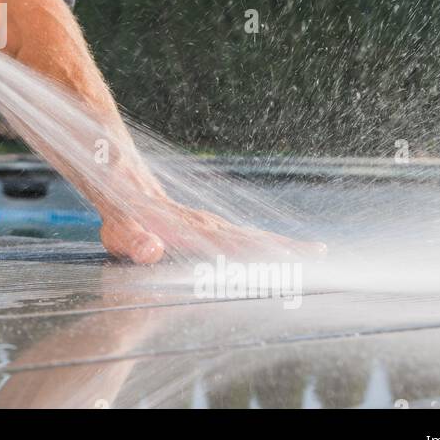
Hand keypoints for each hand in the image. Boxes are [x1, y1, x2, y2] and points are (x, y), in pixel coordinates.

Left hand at [97, 184, 325, 264]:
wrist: (119, 179)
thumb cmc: (119, 214)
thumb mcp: (119, 232)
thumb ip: (133, 241)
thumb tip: (150, 250)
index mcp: (190, 230)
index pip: (231, 245)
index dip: (258, 255)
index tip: (288, 260)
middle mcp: (206, 224)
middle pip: (253, 237)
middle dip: (287, 247)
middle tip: (321, 254)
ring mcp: (208, 223)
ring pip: (251, 234)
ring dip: (282, 244)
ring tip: (314, 252)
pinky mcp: (206, 225)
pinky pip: (241, 236)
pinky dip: (265, 243)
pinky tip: (277, 250)